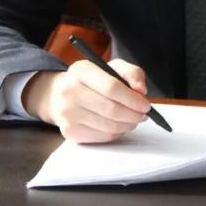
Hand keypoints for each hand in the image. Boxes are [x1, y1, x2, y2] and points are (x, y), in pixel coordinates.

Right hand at [21, 59, 150, 142]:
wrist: (59, 95)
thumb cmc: (92, 81)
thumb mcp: (111, 68)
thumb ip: (132, 73)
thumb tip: (141, 90)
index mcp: (81, 70)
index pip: (112, 87)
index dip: (133, 99)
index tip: (146, 105)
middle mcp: (70, 91)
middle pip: (112, 110)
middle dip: (134, 115)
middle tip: (143, 115)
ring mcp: (67, 114)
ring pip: (109, 126)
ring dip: (127, 125)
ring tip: (132, 120)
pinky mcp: (69, 132)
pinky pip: (102, 137)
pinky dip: (116, 133)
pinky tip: (118, 125)